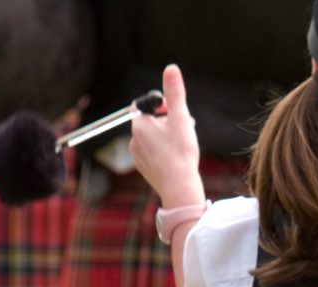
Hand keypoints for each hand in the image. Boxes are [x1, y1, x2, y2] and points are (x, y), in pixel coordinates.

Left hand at [129, 64, 204, 208]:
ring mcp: (137, 155)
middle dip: (168, 121)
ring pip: (153, 137)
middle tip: (184, 129)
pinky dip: (164, 152)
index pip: (144, 104)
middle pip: (150, 121)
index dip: (161, 106)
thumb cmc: (180, 152)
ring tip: (183, 145)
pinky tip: (177, 158)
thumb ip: (175, 93)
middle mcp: (133, 139)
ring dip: (167, 136)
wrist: (179, 187)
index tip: (175, 114)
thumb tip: (171, 68)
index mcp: (139, 124)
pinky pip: (153, 153)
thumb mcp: (180, 118)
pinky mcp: (144, 168)